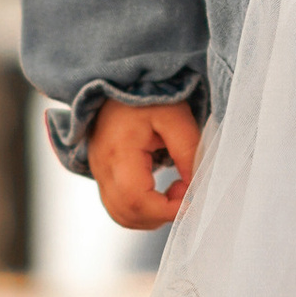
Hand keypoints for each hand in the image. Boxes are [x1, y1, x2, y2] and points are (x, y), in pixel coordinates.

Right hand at [88, 98, 199, 229]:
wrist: (120, 81)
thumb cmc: (147, 94)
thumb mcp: (175, 115)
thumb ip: (188, 150)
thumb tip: (197, 186)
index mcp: (118, 151)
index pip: (136, 199)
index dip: (167, 210)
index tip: (191, 200)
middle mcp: (102, 167)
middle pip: (126, 214)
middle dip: (161, 215)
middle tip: (185, 191)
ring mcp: (99, 172)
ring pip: (121, 215)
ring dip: (152, 215)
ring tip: (175, 190)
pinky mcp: (102, 174)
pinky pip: (118, 206)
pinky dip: (142, 209)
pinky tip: (161, 191)